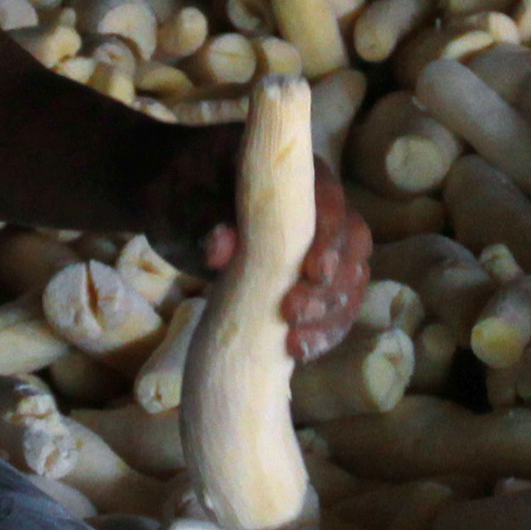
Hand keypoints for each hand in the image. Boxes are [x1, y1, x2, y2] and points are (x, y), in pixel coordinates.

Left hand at [135, 129, 372, 359]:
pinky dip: (322, 333)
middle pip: (352, 247)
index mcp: (300, 178)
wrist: (178, 205)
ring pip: (349, 282)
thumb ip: (207, 217)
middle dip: (330, 285)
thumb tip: (220, 249)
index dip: (330, 238)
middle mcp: (322, 212)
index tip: (312, 271)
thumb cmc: (187, 190)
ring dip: (329, 316)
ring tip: (295, 343)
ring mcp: (323, 249)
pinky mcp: (314, 285)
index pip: (332, 203)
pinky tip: (296, 351)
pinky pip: (335, 310)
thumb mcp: (191, 198)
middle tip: (292, 311)